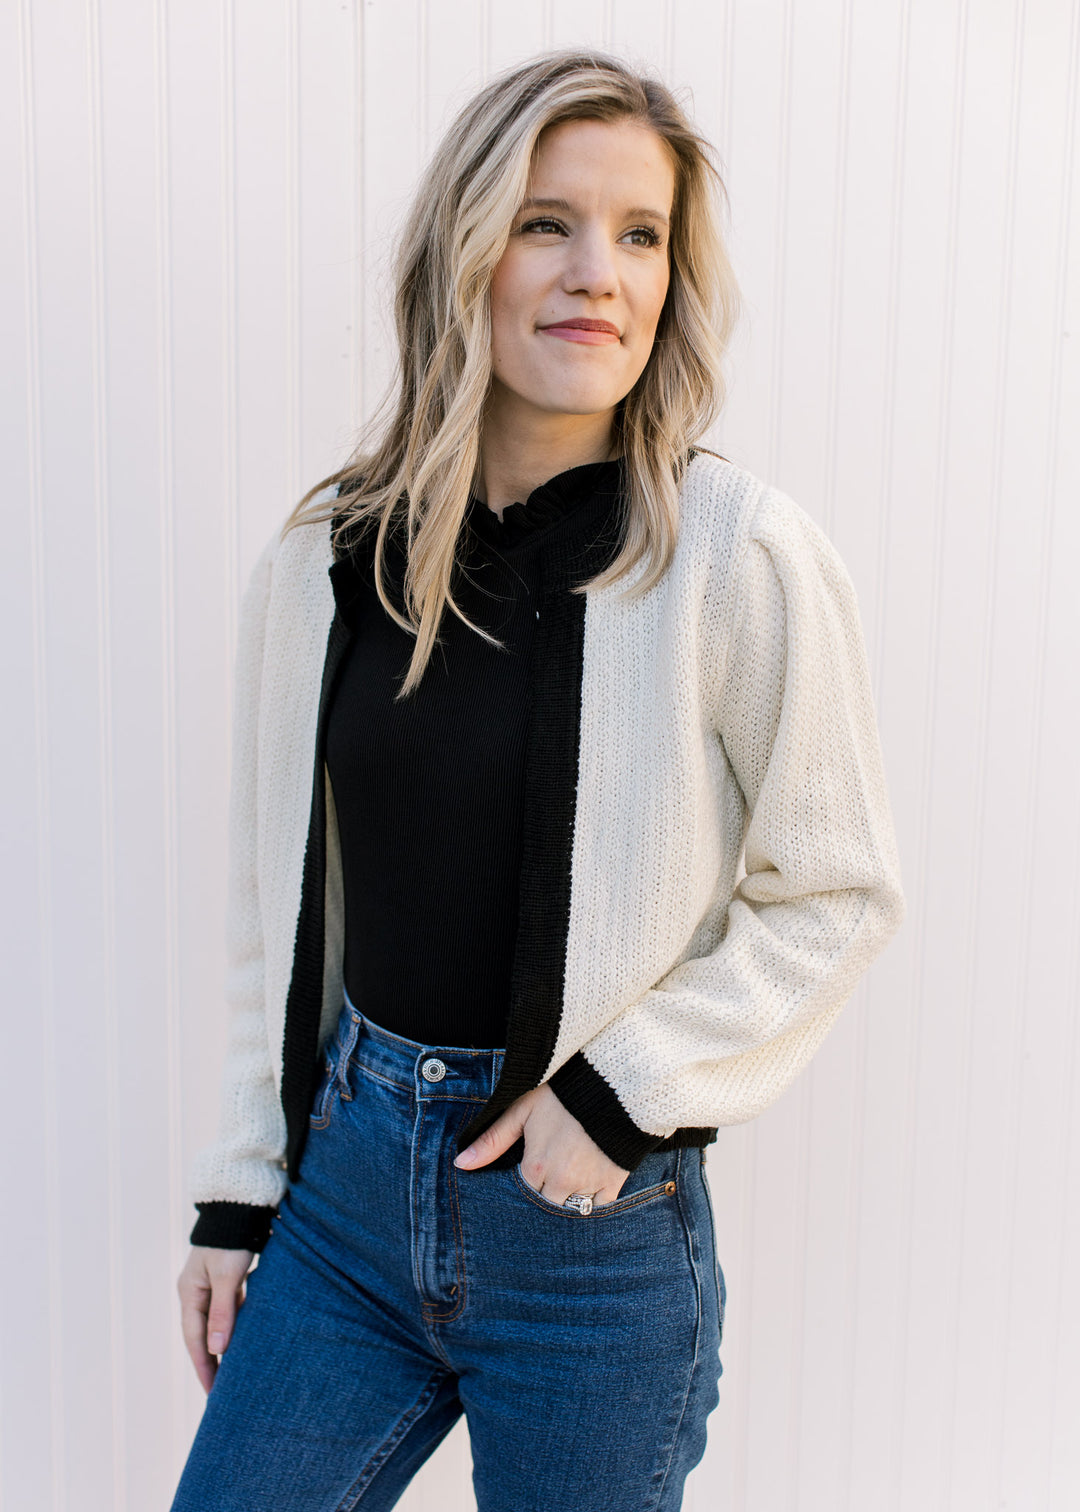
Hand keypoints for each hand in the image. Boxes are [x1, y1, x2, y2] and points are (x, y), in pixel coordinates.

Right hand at [177, 1245, 253, 1393]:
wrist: (239, 1205)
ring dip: (221, 1348)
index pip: (194, 1339)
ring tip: (231, 1375)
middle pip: (200, 1335)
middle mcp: (195, 1291)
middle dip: (209, 1363)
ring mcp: (208, 1285)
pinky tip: (242, 1342)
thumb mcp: (228, 1276)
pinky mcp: (223, 1279)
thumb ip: (223, 1312)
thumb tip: (216, 1350)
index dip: (204, 1367)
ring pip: (214, 1324)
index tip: (212, 1394)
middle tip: (220, 1394)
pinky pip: (226, 1311)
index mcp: (189, 1292)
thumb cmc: (232, 1239)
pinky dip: (232, 1328)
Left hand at [453, 1083, 629, 1207]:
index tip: (527, 1177)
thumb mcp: (522, 1110)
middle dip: (543, 1200)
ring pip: (571, 1213)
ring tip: (565, 1187)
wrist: (611, 1083)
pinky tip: (588, 1192)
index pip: (521, 1197)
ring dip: (566, 1204)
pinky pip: (600, 1209)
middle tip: (546, 1184)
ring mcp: (588, 1184)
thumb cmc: (561, 1095)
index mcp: (536, 1167)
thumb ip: (492, 1140)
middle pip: (545, 1209)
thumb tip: (460, 1164)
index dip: (522, 1189)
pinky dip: (593, 1206)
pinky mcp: (612, 1182)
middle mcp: (561, 1182)